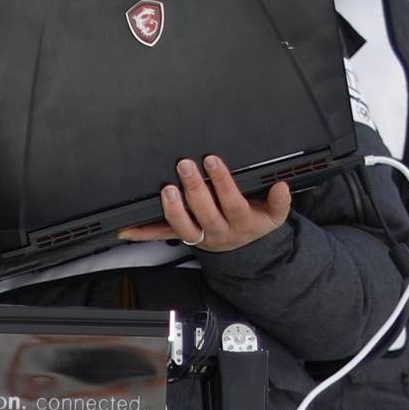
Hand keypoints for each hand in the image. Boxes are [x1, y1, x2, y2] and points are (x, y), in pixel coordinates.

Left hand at [118, 154, 291, 252]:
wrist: (245, 249)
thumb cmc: (256, 222)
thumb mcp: (274, 215)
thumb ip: (279, 201)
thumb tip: (282, 187)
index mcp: (242, 222)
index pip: (232, 202)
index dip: (223, 183)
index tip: (213, 161)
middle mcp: (219, 231)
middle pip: (206, 213)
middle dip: (195, 189)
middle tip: (185, 165)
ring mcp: (200, 236)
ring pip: (185, 228)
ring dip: (173, 209)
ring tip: (167, 189)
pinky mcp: (184, 237)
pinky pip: (163, 236)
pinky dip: (144, 233)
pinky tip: (126, 229)